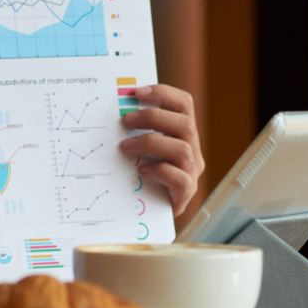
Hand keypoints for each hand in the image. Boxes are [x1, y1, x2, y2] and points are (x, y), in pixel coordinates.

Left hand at [120, 84, 204, 211]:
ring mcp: (192, 172)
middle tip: (127, 120)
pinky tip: (141, 171)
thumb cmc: (142, 176)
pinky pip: (181, 178)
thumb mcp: (141, 149)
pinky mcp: (186, 193)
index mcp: (184, 134)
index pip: (185, 104)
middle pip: (185, 124)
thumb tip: (114, 109)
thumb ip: (136, 131)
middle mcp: (192, 151)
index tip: (137, 92)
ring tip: (126, 147)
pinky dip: (160, 171)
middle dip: (153, 117)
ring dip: (151, 143)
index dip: (163, 93)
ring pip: (182, 149)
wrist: (149, 215)